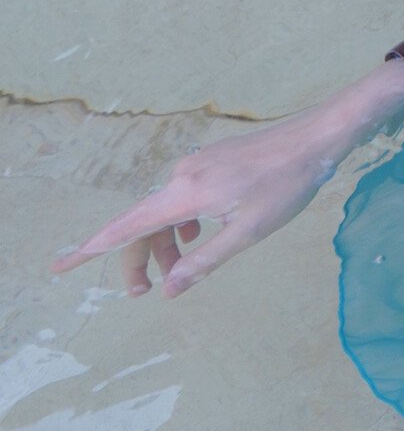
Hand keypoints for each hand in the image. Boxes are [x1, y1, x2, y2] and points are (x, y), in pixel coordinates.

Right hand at [51, 107, 355, 298]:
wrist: (315, 137)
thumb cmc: (288, 185)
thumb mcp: (248, 232)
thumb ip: (205, 261)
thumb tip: (169, 288)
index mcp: (185, 194)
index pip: (126, 228)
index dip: (91, 250)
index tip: (61, 267)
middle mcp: (181, 176)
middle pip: (142, 223)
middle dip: (136, 259)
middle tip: (143, 294)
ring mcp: (195, 166)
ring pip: (164, 212)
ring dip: (163, 243)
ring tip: (178, 271)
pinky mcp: (210, 163)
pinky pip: (181, 199)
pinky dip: (180, 224)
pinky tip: (198, 237)